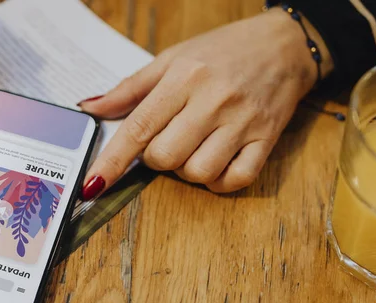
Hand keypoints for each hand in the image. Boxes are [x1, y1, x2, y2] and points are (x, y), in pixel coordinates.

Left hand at [79, 8, 329, 198]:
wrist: (284, 45)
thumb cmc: (222, 51)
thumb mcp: (172, 58)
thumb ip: (129, 88)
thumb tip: (90, 109)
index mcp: (183, 78)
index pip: (138, 128)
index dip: (112, 161)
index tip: (92, 185)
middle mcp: (213, 101)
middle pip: (165, 157)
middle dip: (157, 159)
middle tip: (168, 139)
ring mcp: (243, 122)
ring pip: (198, 173)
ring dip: (187, 171)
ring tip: (195, 148)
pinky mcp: (267, 139)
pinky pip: (236, 179)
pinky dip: (219, 181)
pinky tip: (217, 163)